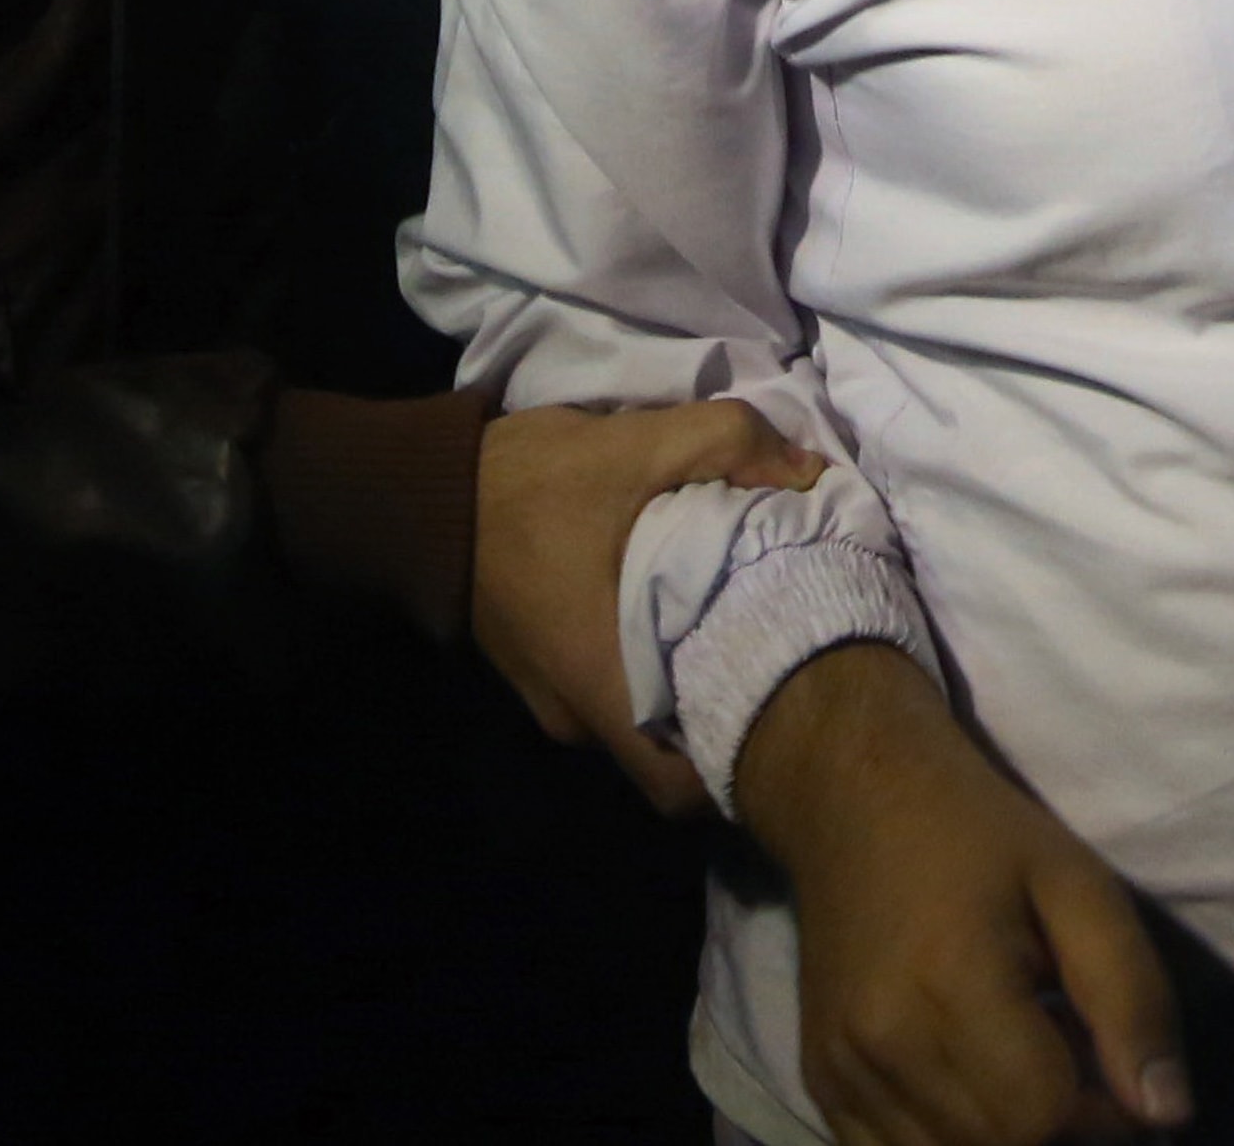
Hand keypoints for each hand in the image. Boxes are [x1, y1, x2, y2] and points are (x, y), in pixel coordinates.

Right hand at [473, 397, 822, 815]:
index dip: (738, 765)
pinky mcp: (539, 671)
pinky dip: (649, 659)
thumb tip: (810, 472)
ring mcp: (550, 699)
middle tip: (779, 650)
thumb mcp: (635, 444)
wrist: (423, 493)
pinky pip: (611, 686)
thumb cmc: (526, 487)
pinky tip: (682, 607)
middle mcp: (574, 715)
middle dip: (724, 705)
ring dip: (684, 677)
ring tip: (739, 620)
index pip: (679, 788)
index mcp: (600, 686)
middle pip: (669, 745)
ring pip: (640, 714)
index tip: (786, 717)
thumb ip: (729, 445)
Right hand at [737, 641, 1190, 1145]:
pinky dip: (948, 1141)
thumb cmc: (979, 834)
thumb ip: (1130, 998)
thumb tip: (1166, 1116)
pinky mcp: (821, 1085)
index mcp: (951, 984)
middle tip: (1074, 1058)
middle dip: (1058, 1127)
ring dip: (1003, 1135)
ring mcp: (840, 1072)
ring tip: (1023, 1063)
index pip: (1041, 1116)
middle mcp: (882, 1044)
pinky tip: (971, 1083)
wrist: (852, 801)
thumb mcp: (1079, 885)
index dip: (1098, 1111)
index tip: (1110, 1061)